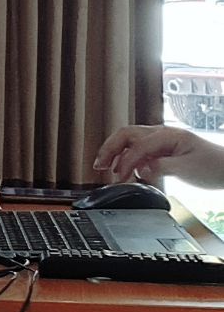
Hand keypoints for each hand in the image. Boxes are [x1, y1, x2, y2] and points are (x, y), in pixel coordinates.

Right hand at [92, 124, 223, 188]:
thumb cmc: (214, 166)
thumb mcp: (187, 168)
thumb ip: (160, 167)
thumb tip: (139, 169)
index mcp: (168, 135)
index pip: (137, 145)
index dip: (125, 161)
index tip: (118, 177)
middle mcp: (162, 134)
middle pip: (126, 135)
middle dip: (110, 149)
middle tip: (99, 165)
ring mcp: (161, 141)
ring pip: (129, 140)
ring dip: (115, 152)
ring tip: (105, 166)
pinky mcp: (162, 149)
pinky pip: (138, 149)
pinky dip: (126, 157)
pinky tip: (124, 169)